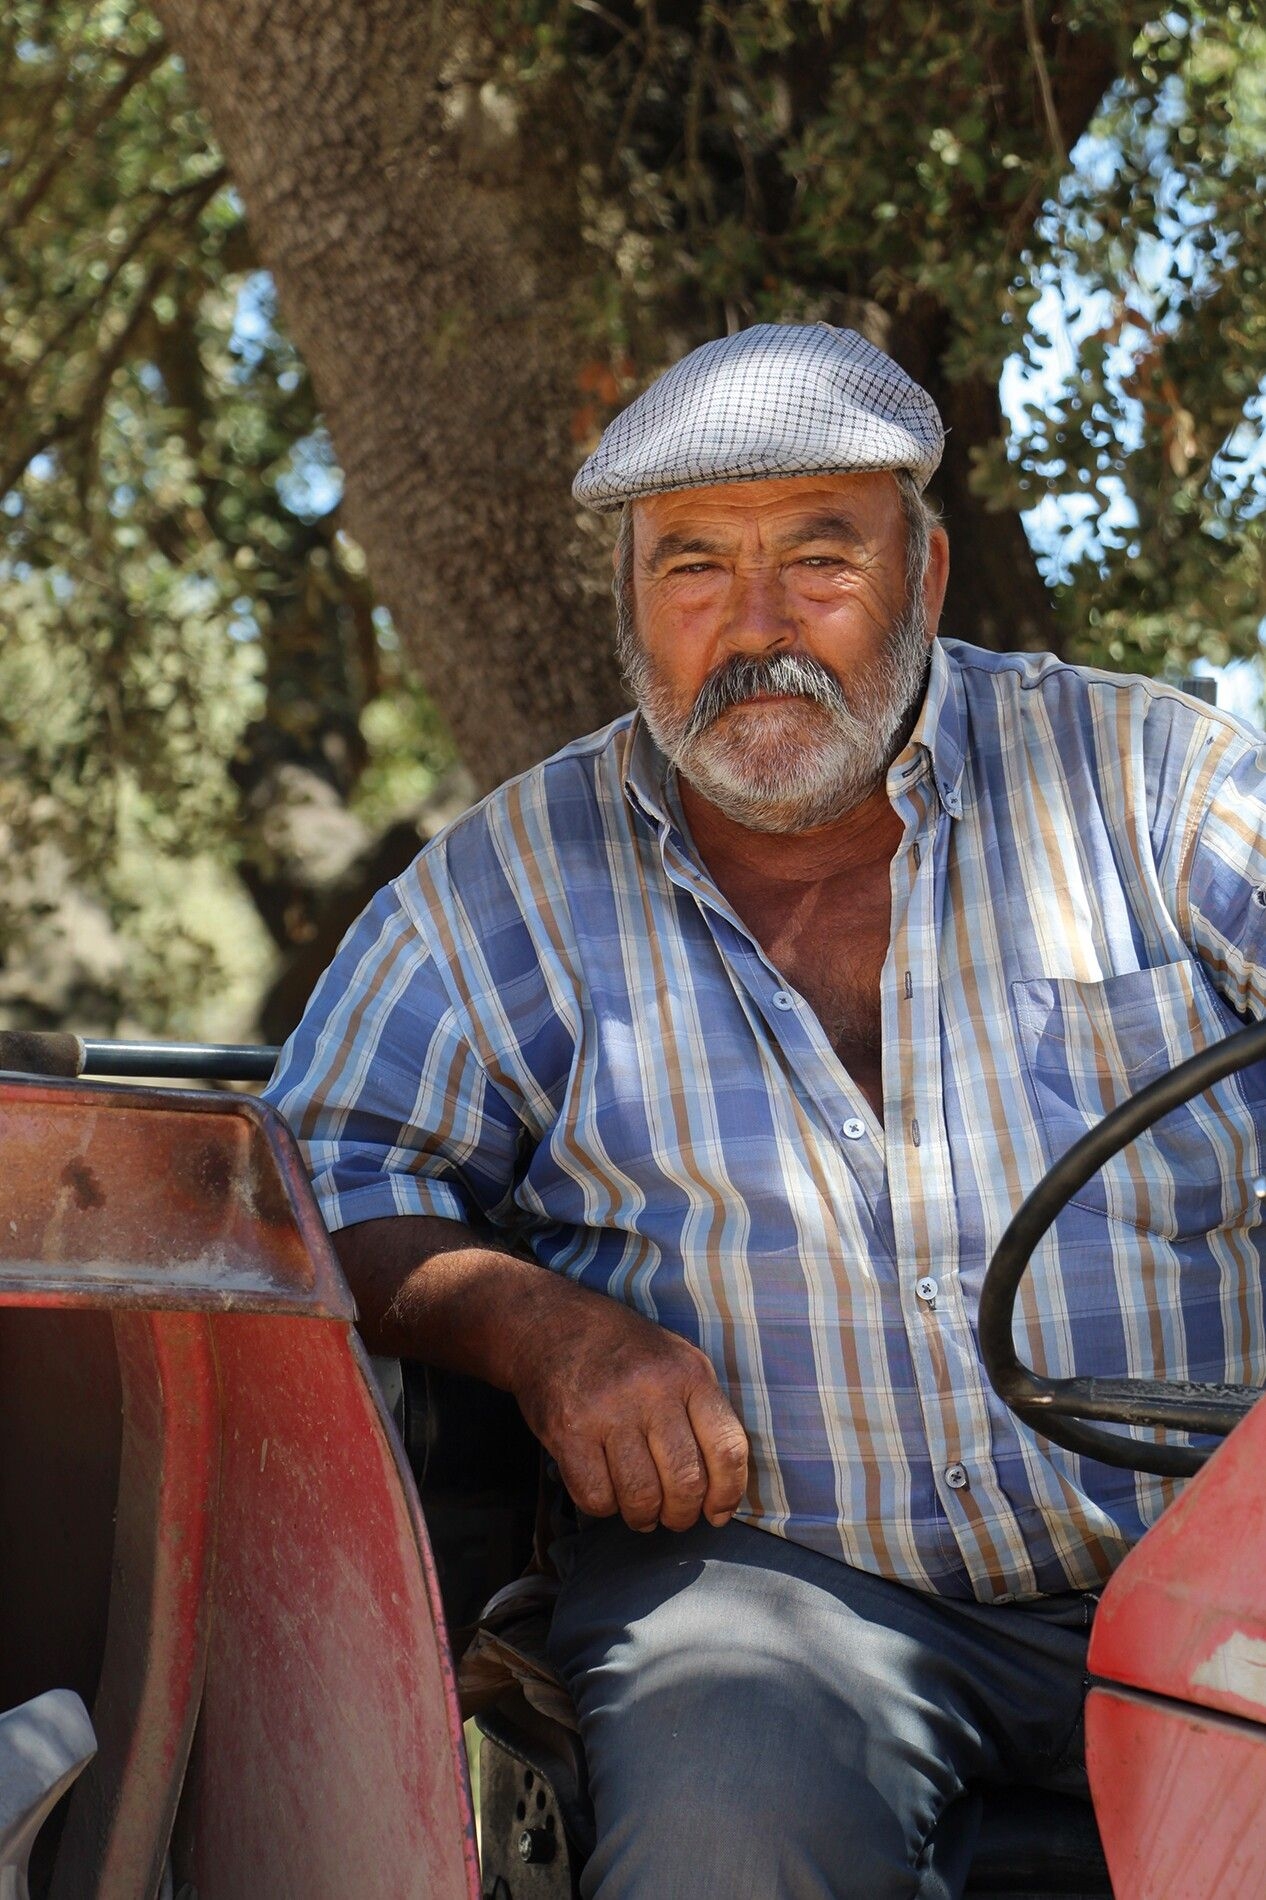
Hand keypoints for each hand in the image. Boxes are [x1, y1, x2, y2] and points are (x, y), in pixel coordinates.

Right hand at [509, 1291, 748, 1533]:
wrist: (551, 1323)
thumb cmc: (622, 1350)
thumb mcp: (677, 1358)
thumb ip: (702, 1412)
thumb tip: (722, 1488)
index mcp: (688, 1372)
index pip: (727, 1448)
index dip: (728, 1494)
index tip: (718, 1512)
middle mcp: (651, 1389)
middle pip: (685, 1481)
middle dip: (683, 1514)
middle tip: (674, 1517)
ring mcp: (607, 1410)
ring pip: (641, 1496)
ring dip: (644, 1517)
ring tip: (641, 1512)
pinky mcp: (567, 1430)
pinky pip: (596, 1496)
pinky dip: (605, 1507)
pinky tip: (606, 1493)